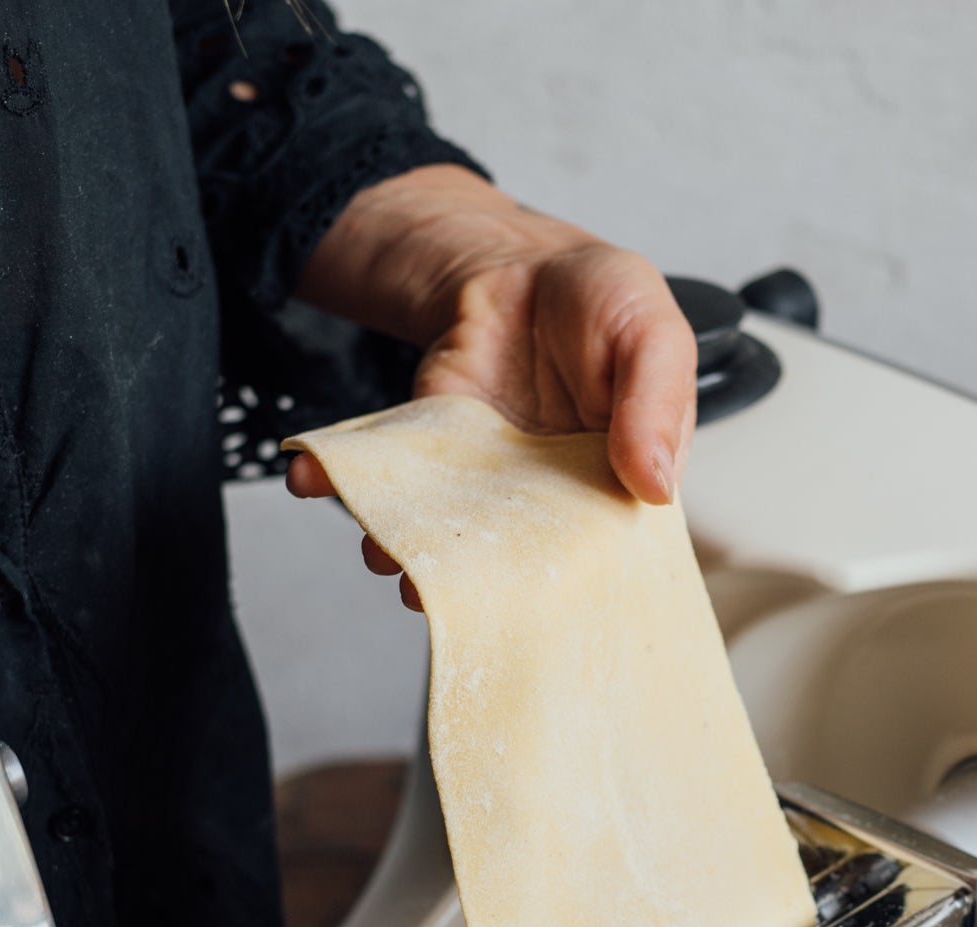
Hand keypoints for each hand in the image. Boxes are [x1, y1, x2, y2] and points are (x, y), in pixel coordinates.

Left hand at [285, 165, 697, 605]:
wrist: (523, 267)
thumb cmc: (604, 307)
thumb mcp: (654, 334)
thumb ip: (659, 404)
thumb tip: (655, 486)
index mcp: (618, 493)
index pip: (601, 561)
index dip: (568, 590)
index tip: (534, 609)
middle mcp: (550, 505)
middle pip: (513, 566)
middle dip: (472, 587)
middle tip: (436, 594)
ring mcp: (487, 488)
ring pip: (448, 538)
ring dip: (405, 549)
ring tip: (381, 554)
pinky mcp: (434, 458)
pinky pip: (395, 487)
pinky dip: (350, 486)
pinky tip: (317, 481)